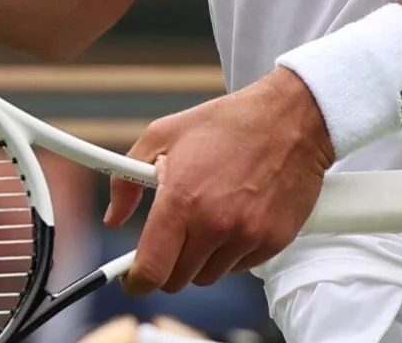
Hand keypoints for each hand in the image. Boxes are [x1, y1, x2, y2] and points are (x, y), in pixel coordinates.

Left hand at [104, 68, 333, 292]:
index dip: (136, 280)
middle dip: (166, 263)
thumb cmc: (225, 124)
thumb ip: (126, 181)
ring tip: (204, 218)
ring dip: (198, 258)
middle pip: (178, 279)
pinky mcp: (273, 243)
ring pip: (208, 276)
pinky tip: (230, 219)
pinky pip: (239, 267)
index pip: (151, 269)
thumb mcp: (161, 135)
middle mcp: (215, 225)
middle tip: (168, 236)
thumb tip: (113, 217)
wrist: (289, 121)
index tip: (131, 276)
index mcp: (182, 200)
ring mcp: (247, 237)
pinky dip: (228, 253)